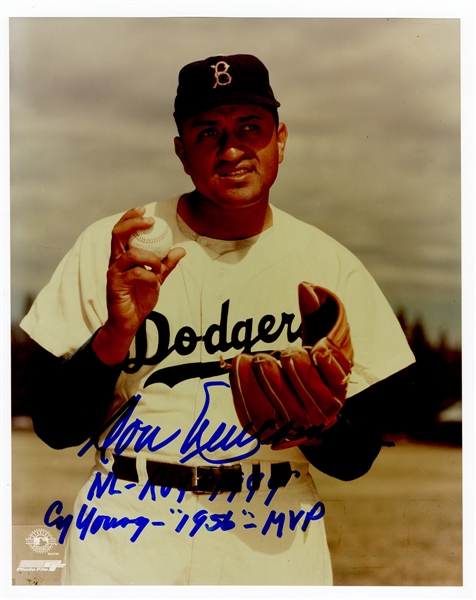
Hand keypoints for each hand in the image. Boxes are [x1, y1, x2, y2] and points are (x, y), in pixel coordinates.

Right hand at [93, 206, 185, 364]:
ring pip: (129, 254)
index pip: (122, 231)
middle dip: (133, 224)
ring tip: (158, 265)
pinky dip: (149, 275)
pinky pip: (135, 274)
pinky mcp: (115, 286)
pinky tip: (155, 282)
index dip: (130, 217)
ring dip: (149, 256)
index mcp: (123, 256)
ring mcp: (114, 273)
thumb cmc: (139, 298)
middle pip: (117, 234)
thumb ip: (166, 265)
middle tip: (150, 222)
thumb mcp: (157, 278)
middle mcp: (115, 261)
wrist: (130, 322)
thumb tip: (181, 250)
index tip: (144, 210)